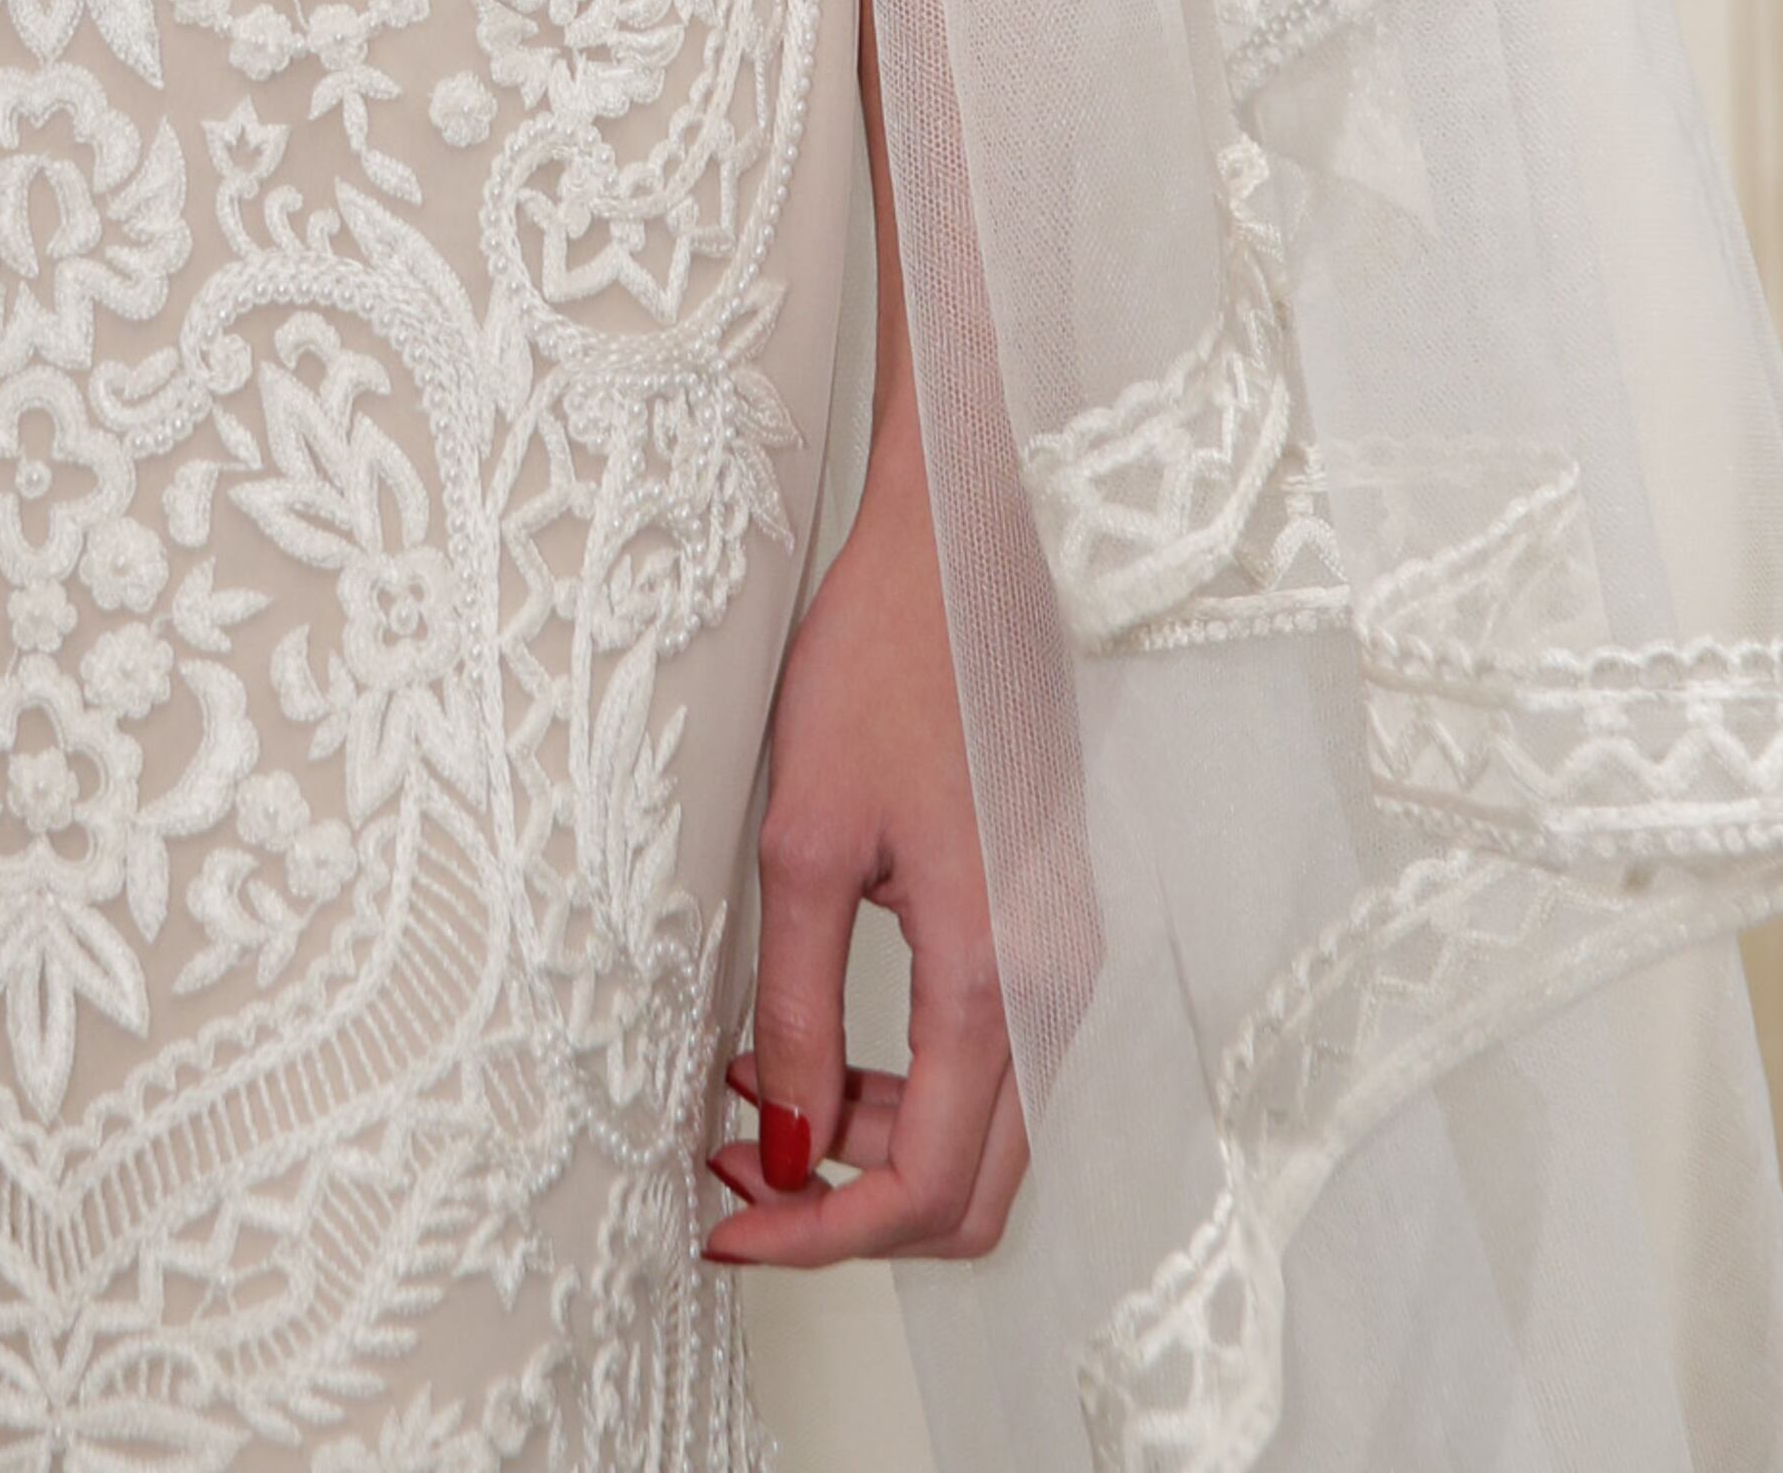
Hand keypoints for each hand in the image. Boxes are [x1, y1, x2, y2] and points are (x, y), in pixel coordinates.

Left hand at [705, 394, 1024, 1270]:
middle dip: (845, 1209)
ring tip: (748, 1092)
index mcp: (994, 976)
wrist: (964, 547)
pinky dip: (894, 1085)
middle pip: (968, 1190)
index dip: (817, 1235)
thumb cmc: (886, 660)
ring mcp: (1057, 958)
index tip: (725, 1228)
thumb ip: (794, 1004)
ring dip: (865, 1145)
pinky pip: (981, 1062)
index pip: (922, 1186)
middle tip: (732, 1175)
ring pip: (976, 1133)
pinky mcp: (1042, 925)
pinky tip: (805, 1037)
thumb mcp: (807, 837)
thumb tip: (775, 1144)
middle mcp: (1050, 988)